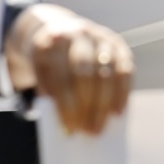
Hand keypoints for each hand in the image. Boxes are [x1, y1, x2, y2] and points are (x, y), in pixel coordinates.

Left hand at [5, 3, 132, 134]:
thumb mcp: (39, 75)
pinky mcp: (115, 42)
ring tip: (99, 128)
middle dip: (87, 104)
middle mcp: (75, 33)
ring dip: (104, 103)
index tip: (70, 128)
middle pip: (83, 71)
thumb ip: (49, 96)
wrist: (56, 32)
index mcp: (49, 41)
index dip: (66, 103)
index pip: (59, 74)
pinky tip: (117, 112)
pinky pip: (124, 68)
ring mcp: (97, 35)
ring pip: (105, 70)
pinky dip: (122, 92)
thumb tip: (70, 127)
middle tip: (88, 131)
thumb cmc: (47, 65)